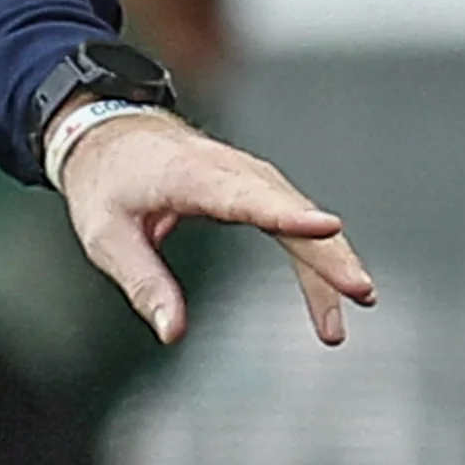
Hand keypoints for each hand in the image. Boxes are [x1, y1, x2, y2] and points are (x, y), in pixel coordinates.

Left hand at [54, 108, 371, 346]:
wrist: (108, 131)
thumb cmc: (105, 182)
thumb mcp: (106, 236)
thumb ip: (143, 283)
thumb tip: (173, 333)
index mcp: (190, 176)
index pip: (246, 197)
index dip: (289, 215)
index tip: (328, 227)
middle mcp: (230, 170)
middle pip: (290, 210)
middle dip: (328, 251)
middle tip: (359, 291)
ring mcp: (249, 177)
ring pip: (301, 218)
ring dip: (331, 261)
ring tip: (353, 309)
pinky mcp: (257, 188)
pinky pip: (294, 222)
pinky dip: (317, 256)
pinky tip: (333, 298)